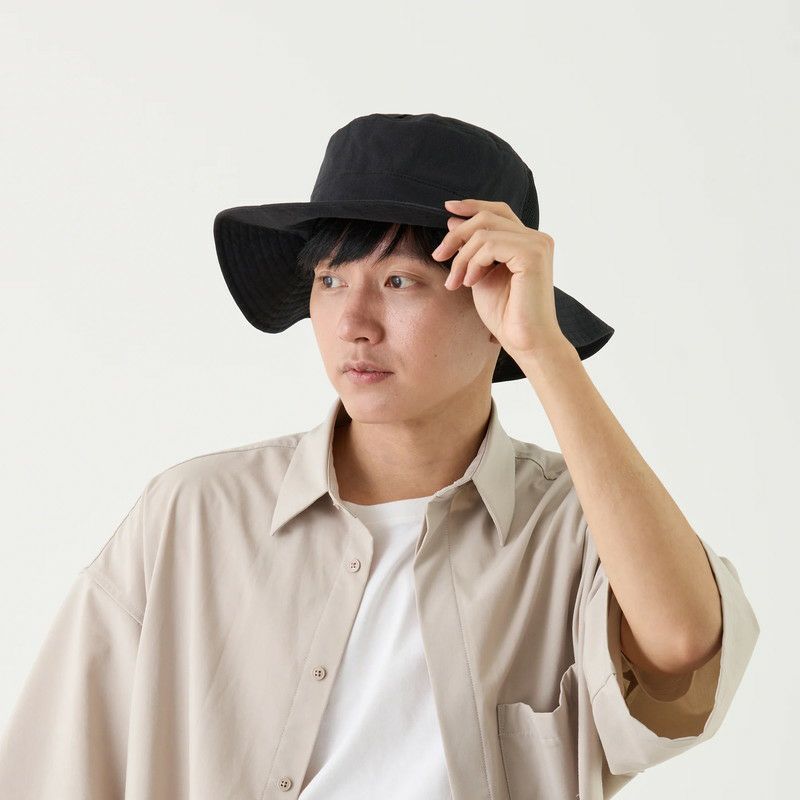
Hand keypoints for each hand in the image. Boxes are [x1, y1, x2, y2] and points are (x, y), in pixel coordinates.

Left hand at [431, 198, 569, 357]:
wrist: (524, 341)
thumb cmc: (505, 314)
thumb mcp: (480, 274)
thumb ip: (472, 250)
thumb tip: (453, 221)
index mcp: (528, 242)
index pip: (498, 211)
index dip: (472, 206)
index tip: (447, 209)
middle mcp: (537, 238)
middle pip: (488, 217)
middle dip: (457, 235)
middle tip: (439, 256)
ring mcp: (537, 244)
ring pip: (484, 231)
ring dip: (462, 257)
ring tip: (456, 281)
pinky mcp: (533, 254)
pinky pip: (490, 245)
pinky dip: (473, 263)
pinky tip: (471, 283)